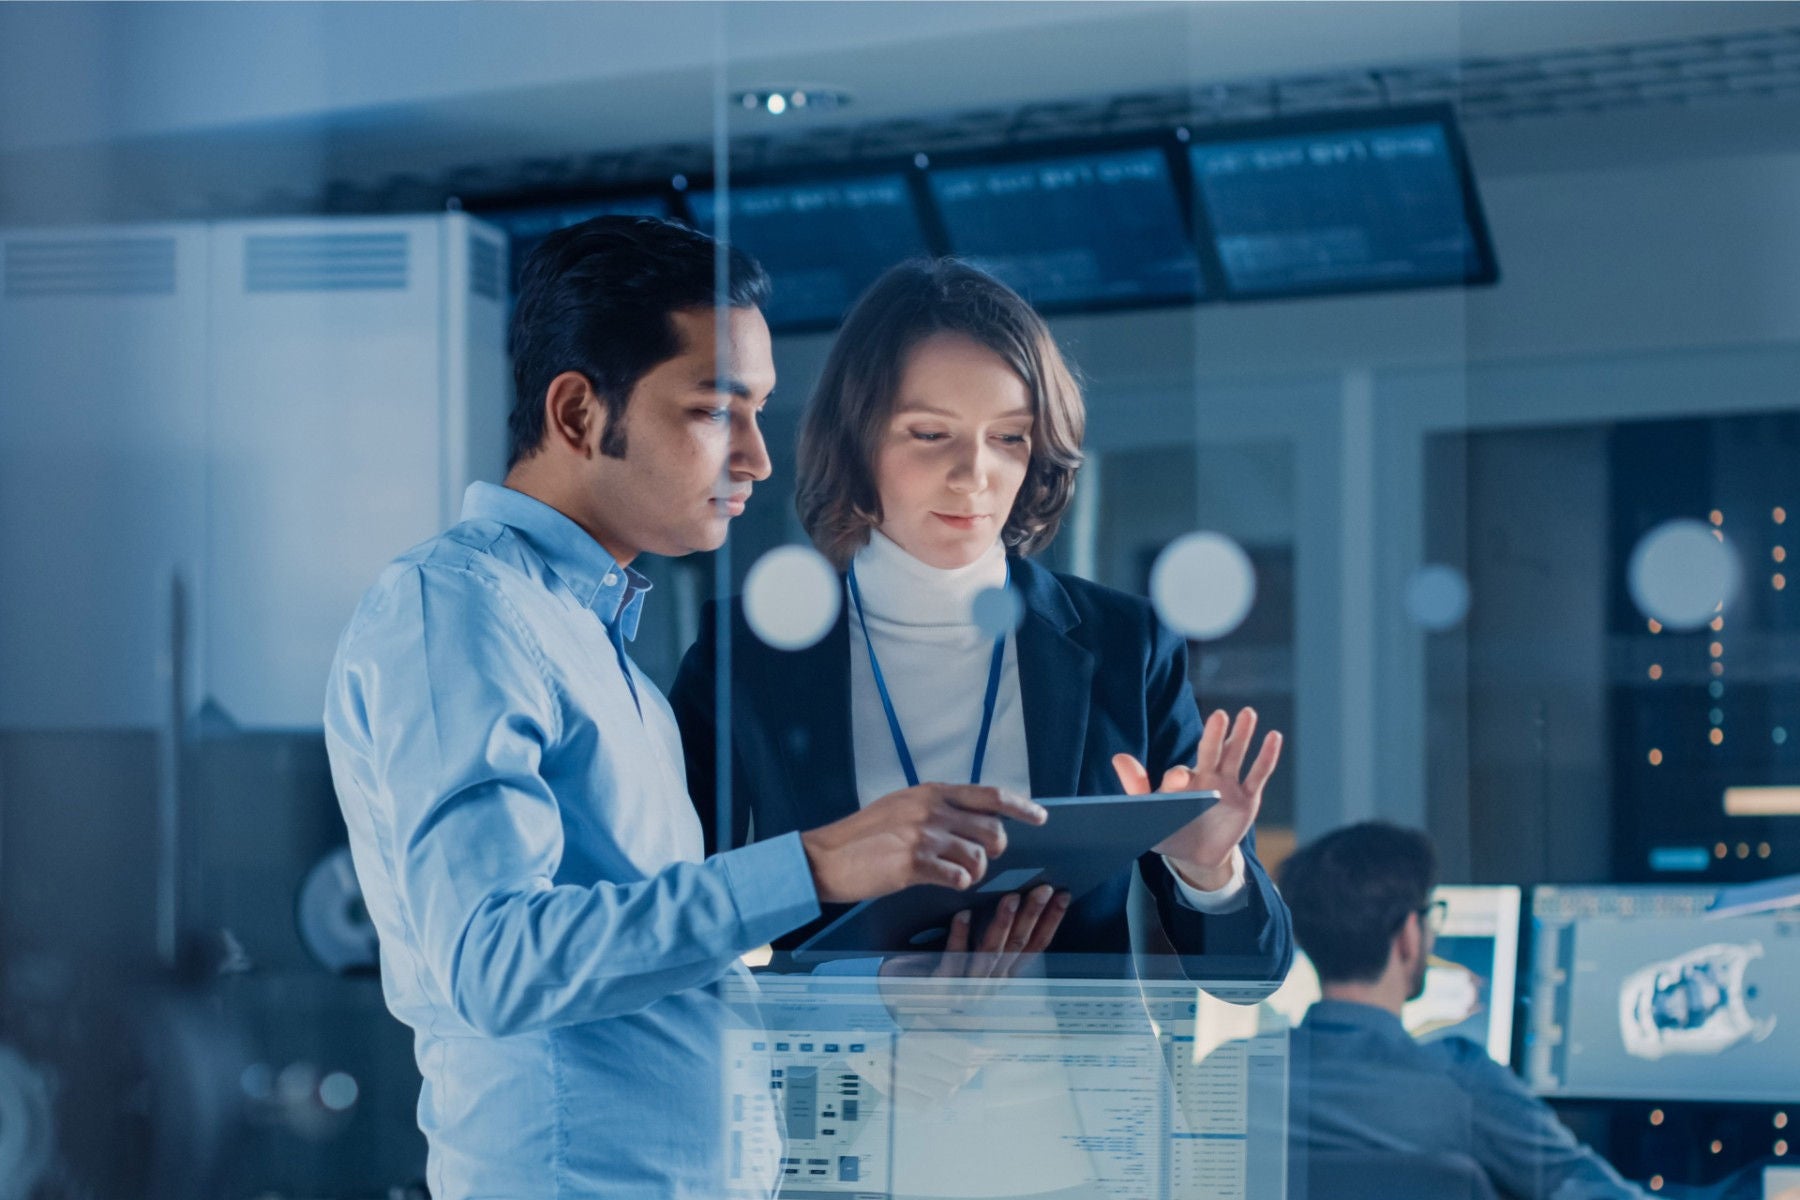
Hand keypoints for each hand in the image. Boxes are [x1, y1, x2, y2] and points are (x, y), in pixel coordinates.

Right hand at [799, 783, 1047, 903]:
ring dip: (975, 871)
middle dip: (995, 849)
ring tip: (957, 874)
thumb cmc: (863, 835)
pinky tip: (947, 882)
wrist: (825, 857)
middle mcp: (930, 809)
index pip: (989, 794)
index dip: (1021, 806)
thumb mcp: (902, 806)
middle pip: (993, 830)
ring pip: (979, 856)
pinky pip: (957, 876)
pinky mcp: (912, 863)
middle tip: (982, 859)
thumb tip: (973, 821)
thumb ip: (937, 808)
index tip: (1041, 817)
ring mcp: (922, 835)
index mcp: (931, 792)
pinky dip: (959, 882)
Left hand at [880, 884, 1070, 981]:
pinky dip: (958, 938)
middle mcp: (991, 983)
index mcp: (1003, 975)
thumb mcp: (976, 961)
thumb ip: (994, 941)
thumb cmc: (946, 978)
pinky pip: (953, 961)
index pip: (1035, 946)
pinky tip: (961, 915)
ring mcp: (968, 988)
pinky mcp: (941, 988)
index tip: (1062, 895)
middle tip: (1043, 889)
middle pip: (1017, 946)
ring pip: (991, 953)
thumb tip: (1015, 899)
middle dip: (1032, 916)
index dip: (1051, 922)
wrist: (912, 1011)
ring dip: (1002, 924)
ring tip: (1010, 898)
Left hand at [1113, 706, 1280, 890]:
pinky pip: (1258, 775)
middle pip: (1211, 751)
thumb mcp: (1149, 815)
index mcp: (1182, 780)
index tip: (1178, 780)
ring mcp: (1228, 786)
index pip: (1180, 774)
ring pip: (1236, 756)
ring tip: (1248, 713)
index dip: (1178, 777)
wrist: (1196, 856)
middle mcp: (1206, 776)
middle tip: (1219, 716)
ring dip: (1242, 736)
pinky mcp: (1247, 799)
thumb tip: (1118, 757)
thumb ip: (1136, 788)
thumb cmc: (1169, 830)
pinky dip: (1266, 756)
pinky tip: (1274, 737)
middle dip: (1214, 735)